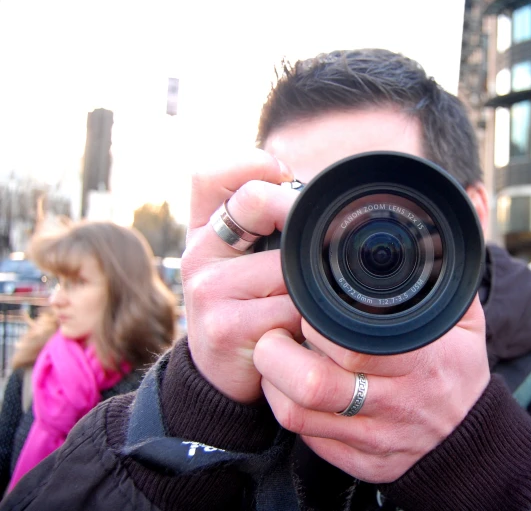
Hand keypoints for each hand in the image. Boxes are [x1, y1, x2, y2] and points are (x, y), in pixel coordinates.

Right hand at [182, 151, 302, 402]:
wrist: (225, 374)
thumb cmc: (248, 306)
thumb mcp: (248, 260)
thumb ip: (269, 223)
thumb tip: (321, 189)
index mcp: (205, 229)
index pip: (210, 175)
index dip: (252, 164)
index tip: (286, 177)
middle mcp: (199, 253)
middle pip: (252, 200)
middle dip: (297, 211)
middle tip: (323, 235)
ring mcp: (208, 289)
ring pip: (286, 262)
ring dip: (312, 282)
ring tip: (314, 298)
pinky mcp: (225, 328)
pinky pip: (291, 308)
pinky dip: (311, 318)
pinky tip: (307, 326)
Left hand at [253, 296, 489, 482]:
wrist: (472, 441)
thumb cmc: (460, 372)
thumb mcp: (464, 322)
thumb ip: (442, 279)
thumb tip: (430, 230)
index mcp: (420, 361)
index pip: (353, 344)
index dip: (315, 323)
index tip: (304, 307)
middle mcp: (396, 402)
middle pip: (314, 383)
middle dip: (278, 353)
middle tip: (272, 333)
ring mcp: (375, 437)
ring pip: (299, 415)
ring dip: (274, 384)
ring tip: (275, 360)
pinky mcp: (360, 462)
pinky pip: (308, 439)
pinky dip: (289, 410)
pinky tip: (292, 390)